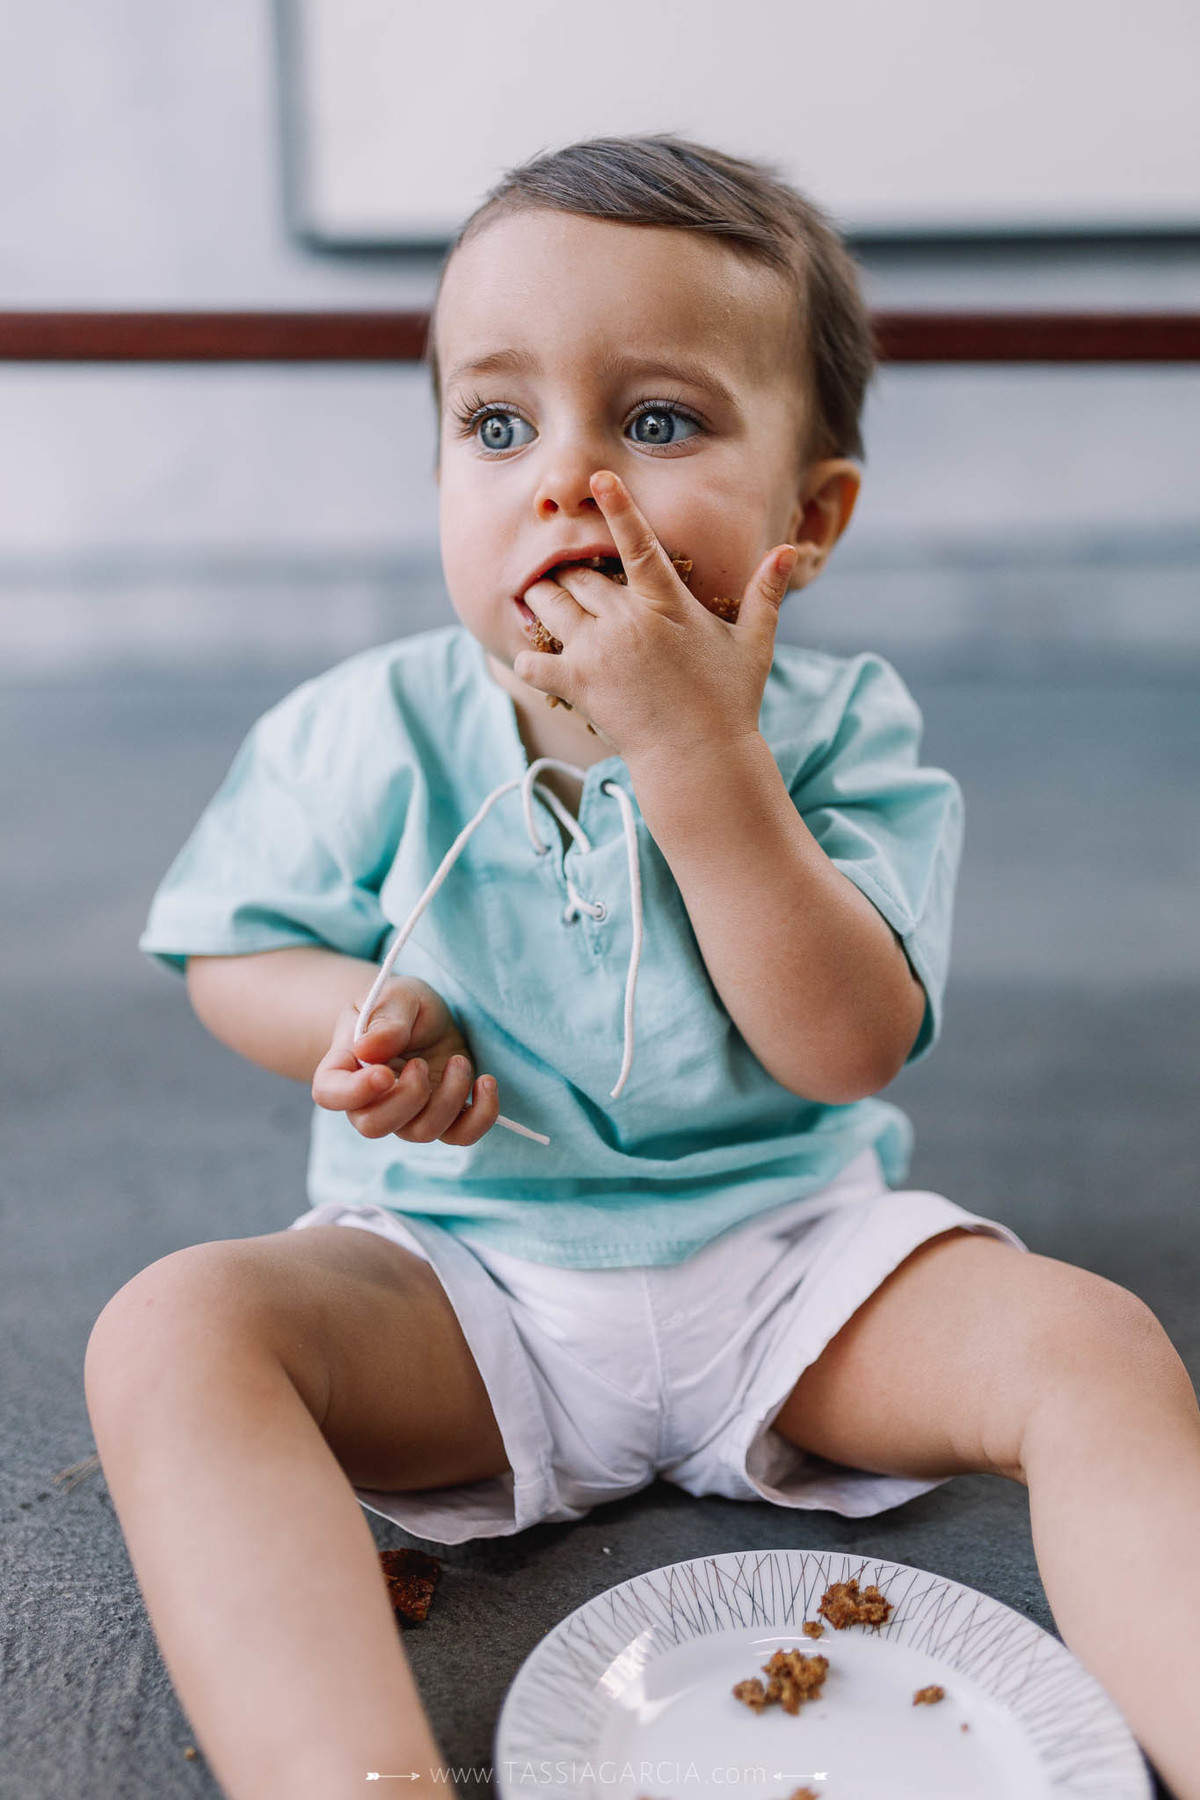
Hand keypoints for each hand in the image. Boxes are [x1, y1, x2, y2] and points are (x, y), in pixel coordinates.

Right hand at [312, 976, 499, 1145]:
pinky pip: (460, 1136)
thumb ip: (385, 1020)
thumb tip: (368, 1050)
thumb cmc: (402, 1006)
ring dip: (448, 1097)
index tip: (384, 1073)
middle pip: (374, 1126)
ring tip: (458, 1061)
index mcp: (346, 1066)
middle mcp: (371, 1099)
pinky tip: (485, 1082)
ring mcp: (408, 1114)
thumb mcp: (397, 996)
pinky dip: (481, 1115)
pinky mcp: (444, 1117)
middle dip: (407, 1097)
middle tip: (421, 1063)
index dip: (353, 1093)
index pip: (329, 1094)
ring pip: (420, 1132)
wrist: (427, 1017)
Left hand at [513, 470, 797, 765]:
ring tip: (550, 606)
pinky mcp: (577, 683)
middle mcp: (626, 620)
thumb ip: (766, 594)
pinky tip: (535, 659)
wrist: (699, 759)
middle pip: (577, 573)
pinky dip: (529, 657)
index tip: (599, 478)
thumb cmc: (728, 703)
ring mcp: (597, 651)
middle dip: (570, 571)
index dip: (618, 506)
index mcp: (666, 603)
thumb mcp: (753, 644)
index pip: (638, 543)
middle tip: (575, 582)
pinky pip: (533, 659)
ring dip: (544, 600)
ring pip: (549, 604)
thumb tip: (789, 551)